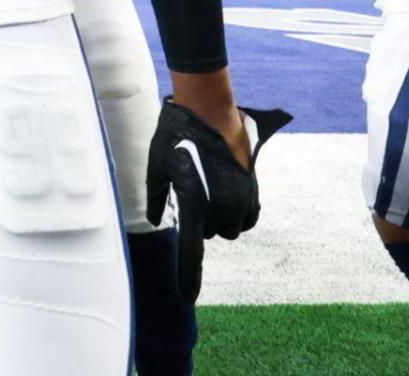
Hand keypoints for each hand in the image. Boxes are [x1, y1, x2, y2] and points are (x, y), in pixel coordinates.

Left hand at [147, 98, 291, 302]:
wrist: (209, 109)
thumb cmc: (176, 135)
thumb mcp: (157, 167)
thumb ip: (156, 198)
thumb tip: (157, 220)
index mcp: (194, 204)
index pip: (192, 252)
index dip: (188, 278)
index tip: (187, 299)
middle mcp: (220, 207)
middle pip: (211, 235)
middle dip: (202, 223)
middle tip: (191, 190)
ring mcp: (239, 198)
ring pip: (229, 227)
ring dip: (218, 217)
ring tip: (207, 186)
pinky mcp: (252, 189)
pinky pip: (247, 217)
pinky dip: (237, 212)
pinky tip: (226, 194)